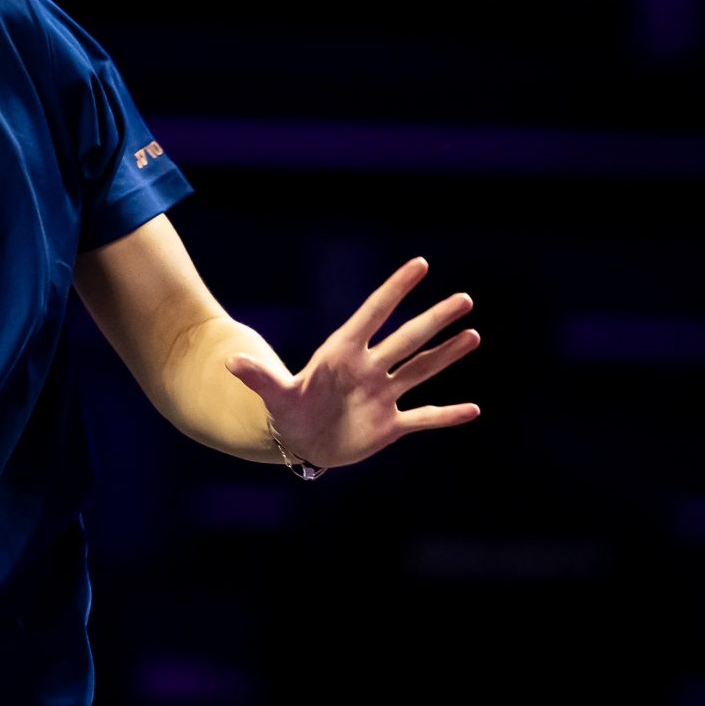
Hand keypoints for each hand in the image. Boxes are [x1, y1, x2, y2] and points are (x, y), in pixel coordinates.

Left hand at [222, 256, 481, 470]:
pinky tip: (473, 409)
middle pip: (407, 339)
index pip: (373, 314)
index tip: (420, 264)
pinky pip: (424, 417)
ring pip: (421, 370)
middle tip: (464, 299)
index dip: (395, 290)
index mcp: (343, 353)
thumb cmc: (288, 410)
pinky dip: (446, 416)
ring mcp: (382, 395)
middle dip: (435, 320)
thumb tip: (230, 361)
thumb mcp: (275, 395)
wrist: (301, 442)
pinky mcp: (391, 424)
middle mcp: (369, 368)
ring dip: (447, 355)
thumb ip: (259, 377)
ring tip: (473, 334)